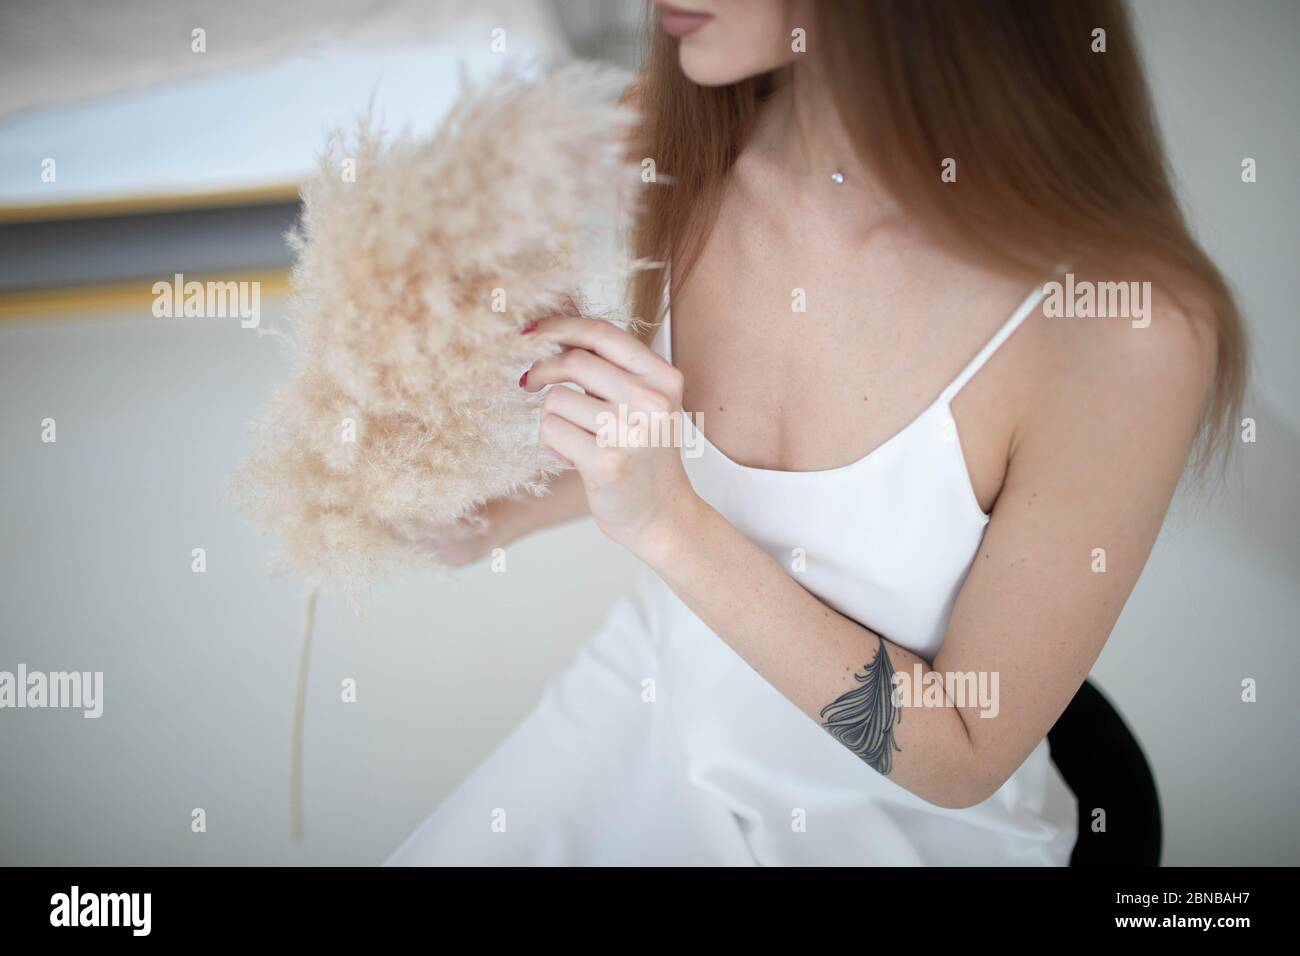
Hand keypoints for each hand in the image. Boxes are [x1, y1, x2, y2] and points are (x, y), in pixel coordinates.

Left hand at [521, 314, 701, 561]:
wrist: (662, 515)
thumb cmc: (642, 454)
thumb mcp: (641, 402)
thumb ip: (607, 365)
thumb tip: (556, 319)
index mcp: (664, 378)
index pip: (602, 334)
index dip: (560, 326)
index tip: (531, 331)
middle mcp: (653, 402)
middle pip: (574, 362)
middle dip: (541, 370)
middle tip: (528, 382)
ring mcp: (632, 434)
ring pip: (556, 400)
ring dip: (551, 417)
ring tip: (573, 438)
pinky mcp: (607, 464)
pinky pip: (550, 431)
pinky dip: (550, 443)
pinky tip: (570, 457)